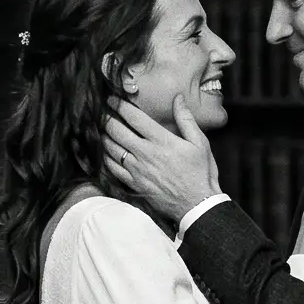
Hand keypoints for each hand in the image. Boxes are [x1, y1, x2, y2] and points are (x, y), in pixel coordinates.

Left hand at [103, 97, 218, 224]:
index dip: (119, 105)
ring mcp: (137, 170)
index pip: (133, 117)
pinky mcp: (134, 184)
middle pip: (116, 130)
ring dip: (104, 136)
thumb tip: (177, 98)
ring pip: (111, 148)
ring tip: (103, 129)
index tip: (113, 99)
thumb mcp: (200, 143)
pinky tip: (106, 151)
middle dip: (107, 118)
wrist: (197, 205)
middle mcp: (145, 153)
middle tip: (103, 112)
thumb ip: (186, 119)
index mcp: (161, 140)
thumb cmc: (200, 173)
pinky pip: (113, 168)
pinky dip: (106, 157)